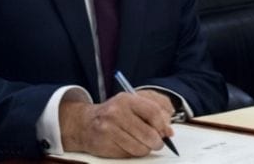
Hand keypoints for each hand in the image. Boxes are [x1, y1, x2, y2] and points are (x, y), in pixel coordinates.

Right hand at [60, 91, 174, 156]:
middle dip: (157, 141)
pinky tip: (128, 145)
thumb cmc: (114, 113)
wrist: (85, 123)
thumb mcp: (132, 104)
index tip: (166, 131)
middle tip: (156, 141)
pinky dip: (134, 153)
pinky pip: (130, 154)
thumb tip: (168, 131)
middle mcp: (116, 112)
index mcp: (126, 99)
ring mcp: (109, 129)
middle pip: (149, 133)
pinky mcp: (106, 145)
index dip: (163, 124)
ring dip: (145, 149)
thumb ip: (153, 111)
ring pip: (141, 147)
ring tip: (141, 143)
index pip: (153, 112)